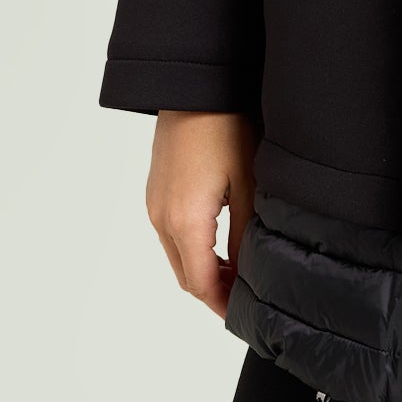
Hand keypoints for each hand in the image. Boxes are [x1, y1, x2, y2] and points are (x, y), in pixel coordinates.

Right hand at [145, 111, 256, 317]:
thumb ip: (245, 234)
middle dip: (212, 291)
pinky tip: (219, 242)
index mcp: (185, 221)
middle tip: (245, 296)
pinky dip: (192, 248)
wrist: (194, 87)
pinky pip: (170, 233)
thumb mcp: (247, 183)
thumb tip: (245, 273)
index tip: (243, 314)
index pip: (200, 283)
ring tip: (237, 271)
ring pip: (176, 255)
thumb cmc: (224, 127)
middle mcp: (161, 218)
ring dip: (202, 270)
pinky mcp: (155, 191)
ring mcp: (154, 204)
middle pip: (184, 275)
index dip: (221, 304)